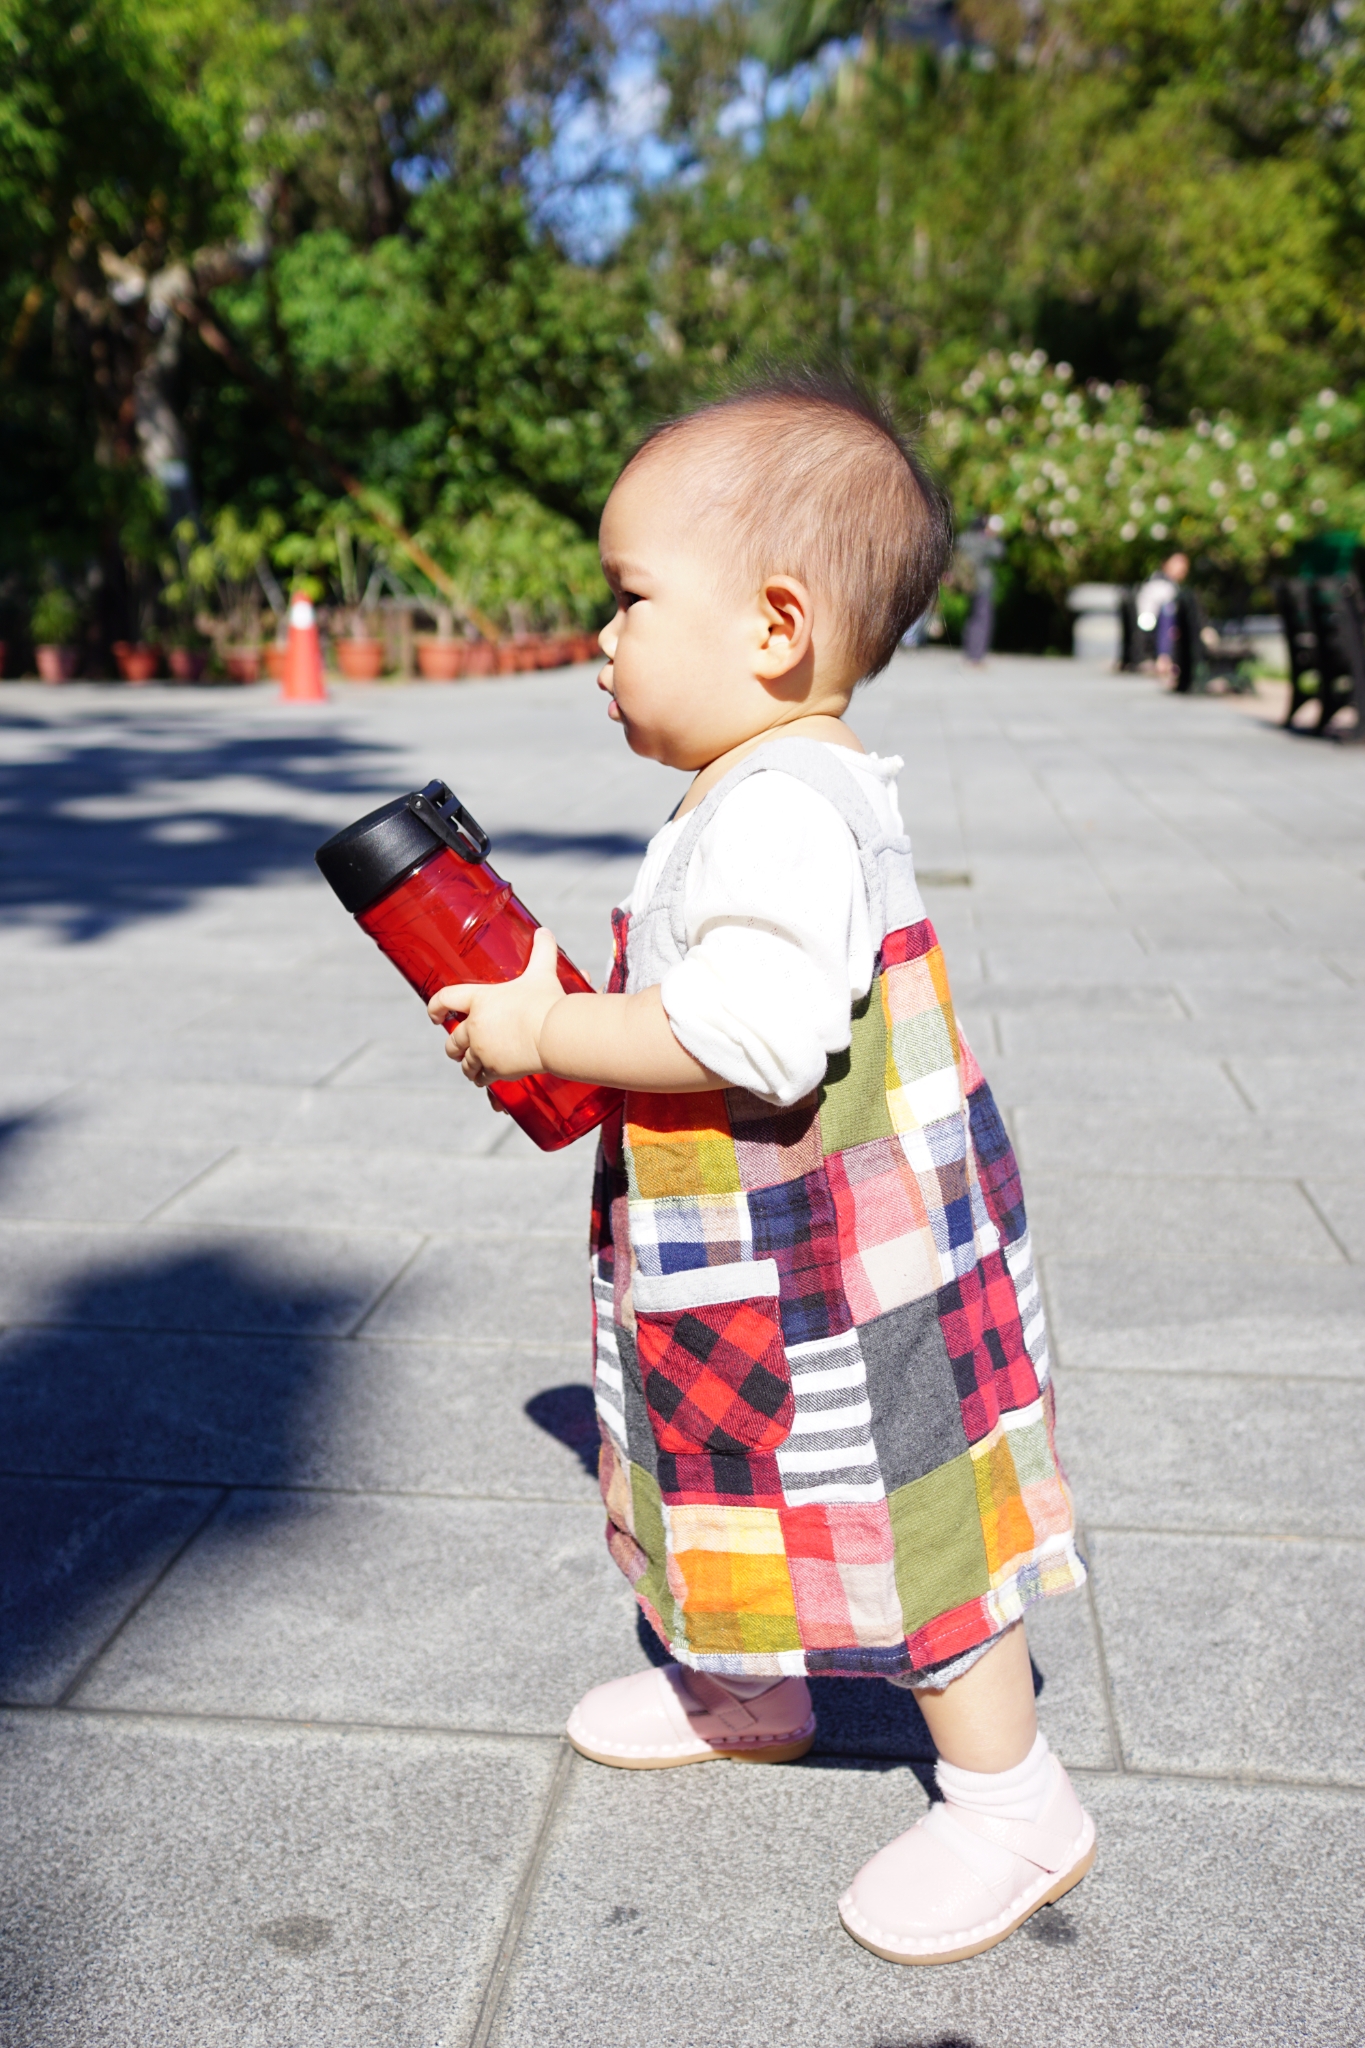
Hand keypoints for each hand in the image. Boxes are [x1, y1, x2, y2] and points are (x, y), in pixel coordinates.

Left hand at [427, 926, 563, 1085]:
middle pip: (452, 1040)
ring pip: (465, 1063)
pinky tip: (484, 1081)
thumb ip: (542, 951)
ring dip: (467, 1065)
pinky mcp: (495, 1069)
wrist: (554, 1033)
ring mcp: (482, 1051)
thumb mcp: (542, 972)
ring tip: (471, 1068)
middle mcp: (474, 1027)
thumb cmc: (546, 1001)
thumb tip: (545, 931)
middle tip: (455, 1049)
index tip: (433, 1015)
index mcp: (479, 1001)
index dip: (435, 1007)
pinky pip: (482, 1078)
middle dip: (453, 1046)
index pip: (445, 1000)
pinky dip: (483, 1080)